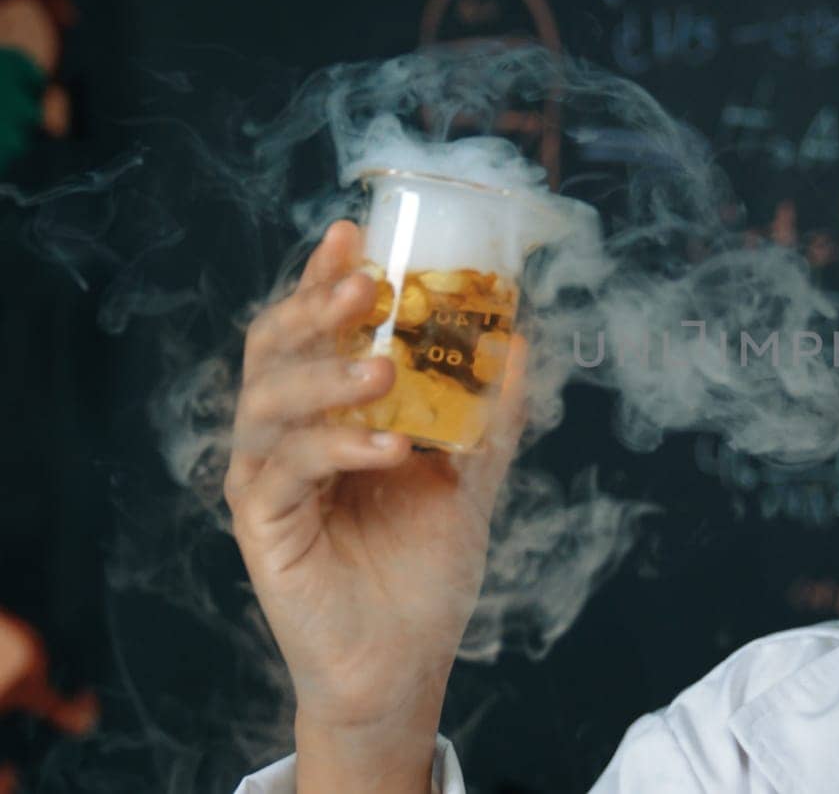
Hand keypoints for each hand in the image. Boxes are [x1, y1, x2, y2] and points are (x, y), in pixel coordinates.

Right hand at [224, 219, 529, 730]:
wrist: (406, 660)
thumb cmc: (424, 569)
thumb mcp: (469, 478)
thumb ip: (486, 413)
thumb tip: (519, 339)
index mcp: (326, 413)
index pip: (312, 330)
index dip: (324, 279)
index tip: (354, 233)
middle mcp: (286, 435)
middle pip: (275, 349)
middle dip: (315, 309)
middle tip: (365, 287)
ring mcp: (268, 478)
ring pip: (271, 400)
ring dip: (328, 376)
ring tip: (384, 369)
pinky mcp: (262, 524)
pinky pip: (290, 468)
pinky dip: (339, 448)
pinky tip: (391, 447)